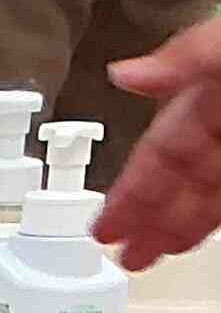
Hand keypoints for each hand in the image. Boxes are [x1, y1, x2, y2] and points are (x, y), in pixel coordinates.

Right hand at [99, 20, 220, 268]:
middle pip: (180, 174)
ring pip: (207, 194)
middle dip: (143, 215)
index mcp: (219, 85)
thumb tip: (128, 74)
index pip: (164, 141)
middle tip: (113, 249)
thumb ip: (191, 54)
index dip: (130, 184)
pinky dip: (205, 223)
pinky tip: (186, 240)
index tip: (102, 220)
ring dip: (171, 229)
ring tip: (142, 258)